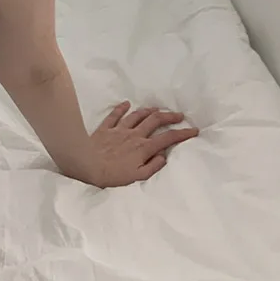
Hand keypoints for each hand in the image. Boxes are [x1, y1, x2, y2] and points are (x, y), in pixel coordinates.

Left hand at [82, 102, 198, 186]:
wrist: (86, 165)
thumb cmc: (112, 176)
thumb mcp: (137, 177)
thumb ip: (153, 166)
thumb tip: (163, 156)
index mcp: (143, 148)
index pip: (168, 138)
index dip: (183, 133)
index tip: (193, 130)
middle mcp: (134, 135)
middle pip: (155, 120)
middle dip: (169, 116)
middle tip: (179, 115)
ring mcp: (119, 130)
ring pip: (137, 115)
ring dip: (149, 111)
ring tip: (157, 109)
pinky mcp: (105, 128)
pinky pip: (114, 115)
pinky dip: (121, 108)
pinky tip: (126, 103)